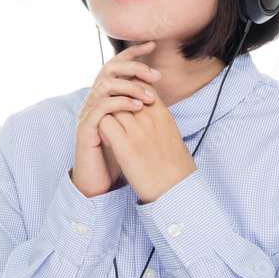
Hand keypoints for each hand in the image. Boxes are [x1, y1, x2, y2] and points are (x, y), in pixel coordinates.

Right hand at [71, 40, 161, 198]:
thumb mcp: (132, 126)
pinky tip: (138, 107)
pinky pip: (101, 108)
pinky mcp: (85, 128)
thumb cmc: (117, 154)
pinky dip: (120, 103)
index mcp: (104, 96)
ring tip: (150, 95)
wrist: (99, 181)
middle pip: (108, 69)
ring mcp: (87, 113)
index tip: (153, 44)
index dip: (133, 52)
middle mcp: (93, 100)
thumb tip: (155, 90)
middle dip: (133, 67)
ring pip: (104, 86)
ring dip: (129, 86)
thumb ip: (137, 107)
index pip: (116, 65)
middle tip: (156, 75)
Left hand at [98, 68, 196, 204]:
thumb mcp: (173, 136)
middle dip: (114, 100)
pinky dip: (100, 127)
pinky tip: (105, 140)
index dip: (129, 89)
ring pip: (111, 105)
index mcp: (163, 115)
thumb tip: (154, 114)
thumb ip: (161, 121)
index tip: (123, 101)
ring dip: (105, 114)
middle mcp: (150, 118)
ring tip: (108, 129)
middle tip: (111, 115)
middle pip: (124, 92)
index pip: (142, 85)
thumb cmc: (177, 169)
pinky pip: (104, 123)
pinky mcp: (125, 146)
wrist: (177, 192)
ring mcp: (137, 131)